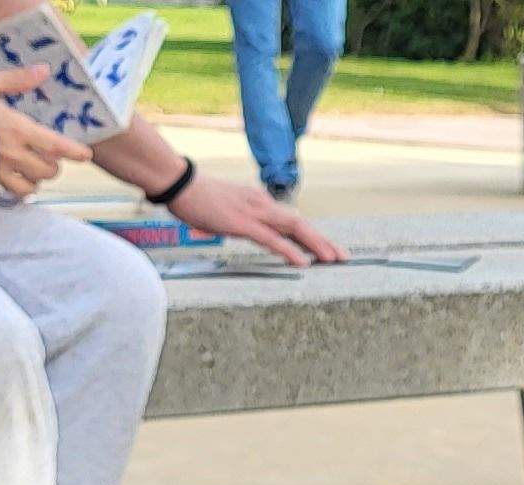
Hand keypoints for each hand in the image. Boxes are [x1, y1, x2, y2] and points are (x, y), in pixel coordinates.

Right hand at [0, 65, 89, 201]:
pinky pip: (10, 194)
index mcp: (17, 128)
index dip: (74, 152)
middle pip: (48, 170)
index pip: (56, 144)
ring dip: (37, 179)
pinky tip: (16, 181)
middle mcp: (12, 153)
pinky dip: (19, 191)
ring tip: (33, 170)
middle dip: (54, 165)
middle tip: (50, 157)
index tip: (86, 155)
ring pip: (32, 186)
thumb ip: (17, 79)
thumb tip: (44, 71)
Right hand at [165, 170, 348, 265]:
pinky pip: (272, 240)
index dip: (313, 236)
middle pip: (301, 225)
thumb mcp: (227, 209)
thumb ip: (242, 219)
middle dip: (324, 241)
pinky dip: (290, 251)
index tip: (328, 248)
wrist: (180, 183)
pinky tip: (304, 262)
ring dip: (317, 245)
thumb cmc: (198, 197)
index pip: (292, 222)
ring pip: (294, 230)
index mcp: (260, 203)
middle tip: (344, 256)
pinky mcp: (243, 223)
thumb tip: (250, 230)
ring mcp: (255, 213)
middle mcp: (263, 206)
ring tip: (334, 259)